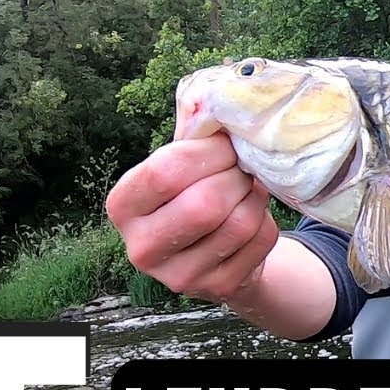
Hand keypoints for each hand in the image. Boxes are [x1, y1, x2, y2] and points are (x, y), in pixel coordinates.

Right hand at [105, 133, 279, 303]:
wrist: (213, 256)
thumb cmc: (191, 195)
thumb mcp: (178, 169)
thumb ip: (190, 140)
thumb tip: (218, 102)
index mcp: (122, 207)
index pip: (164, 172)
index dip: (206, 152)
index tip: (226, 144)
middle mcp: (142, 248)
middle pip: (205, 204)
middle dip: (235, 176)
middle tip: (242, 166)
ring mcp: (181, 276)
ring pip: (239, 223)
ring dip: (254, 196)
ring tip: (248, 186)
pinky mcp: (219, 287)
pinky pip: (260, 240)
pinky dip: (266, 219)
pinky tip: (253, 213)